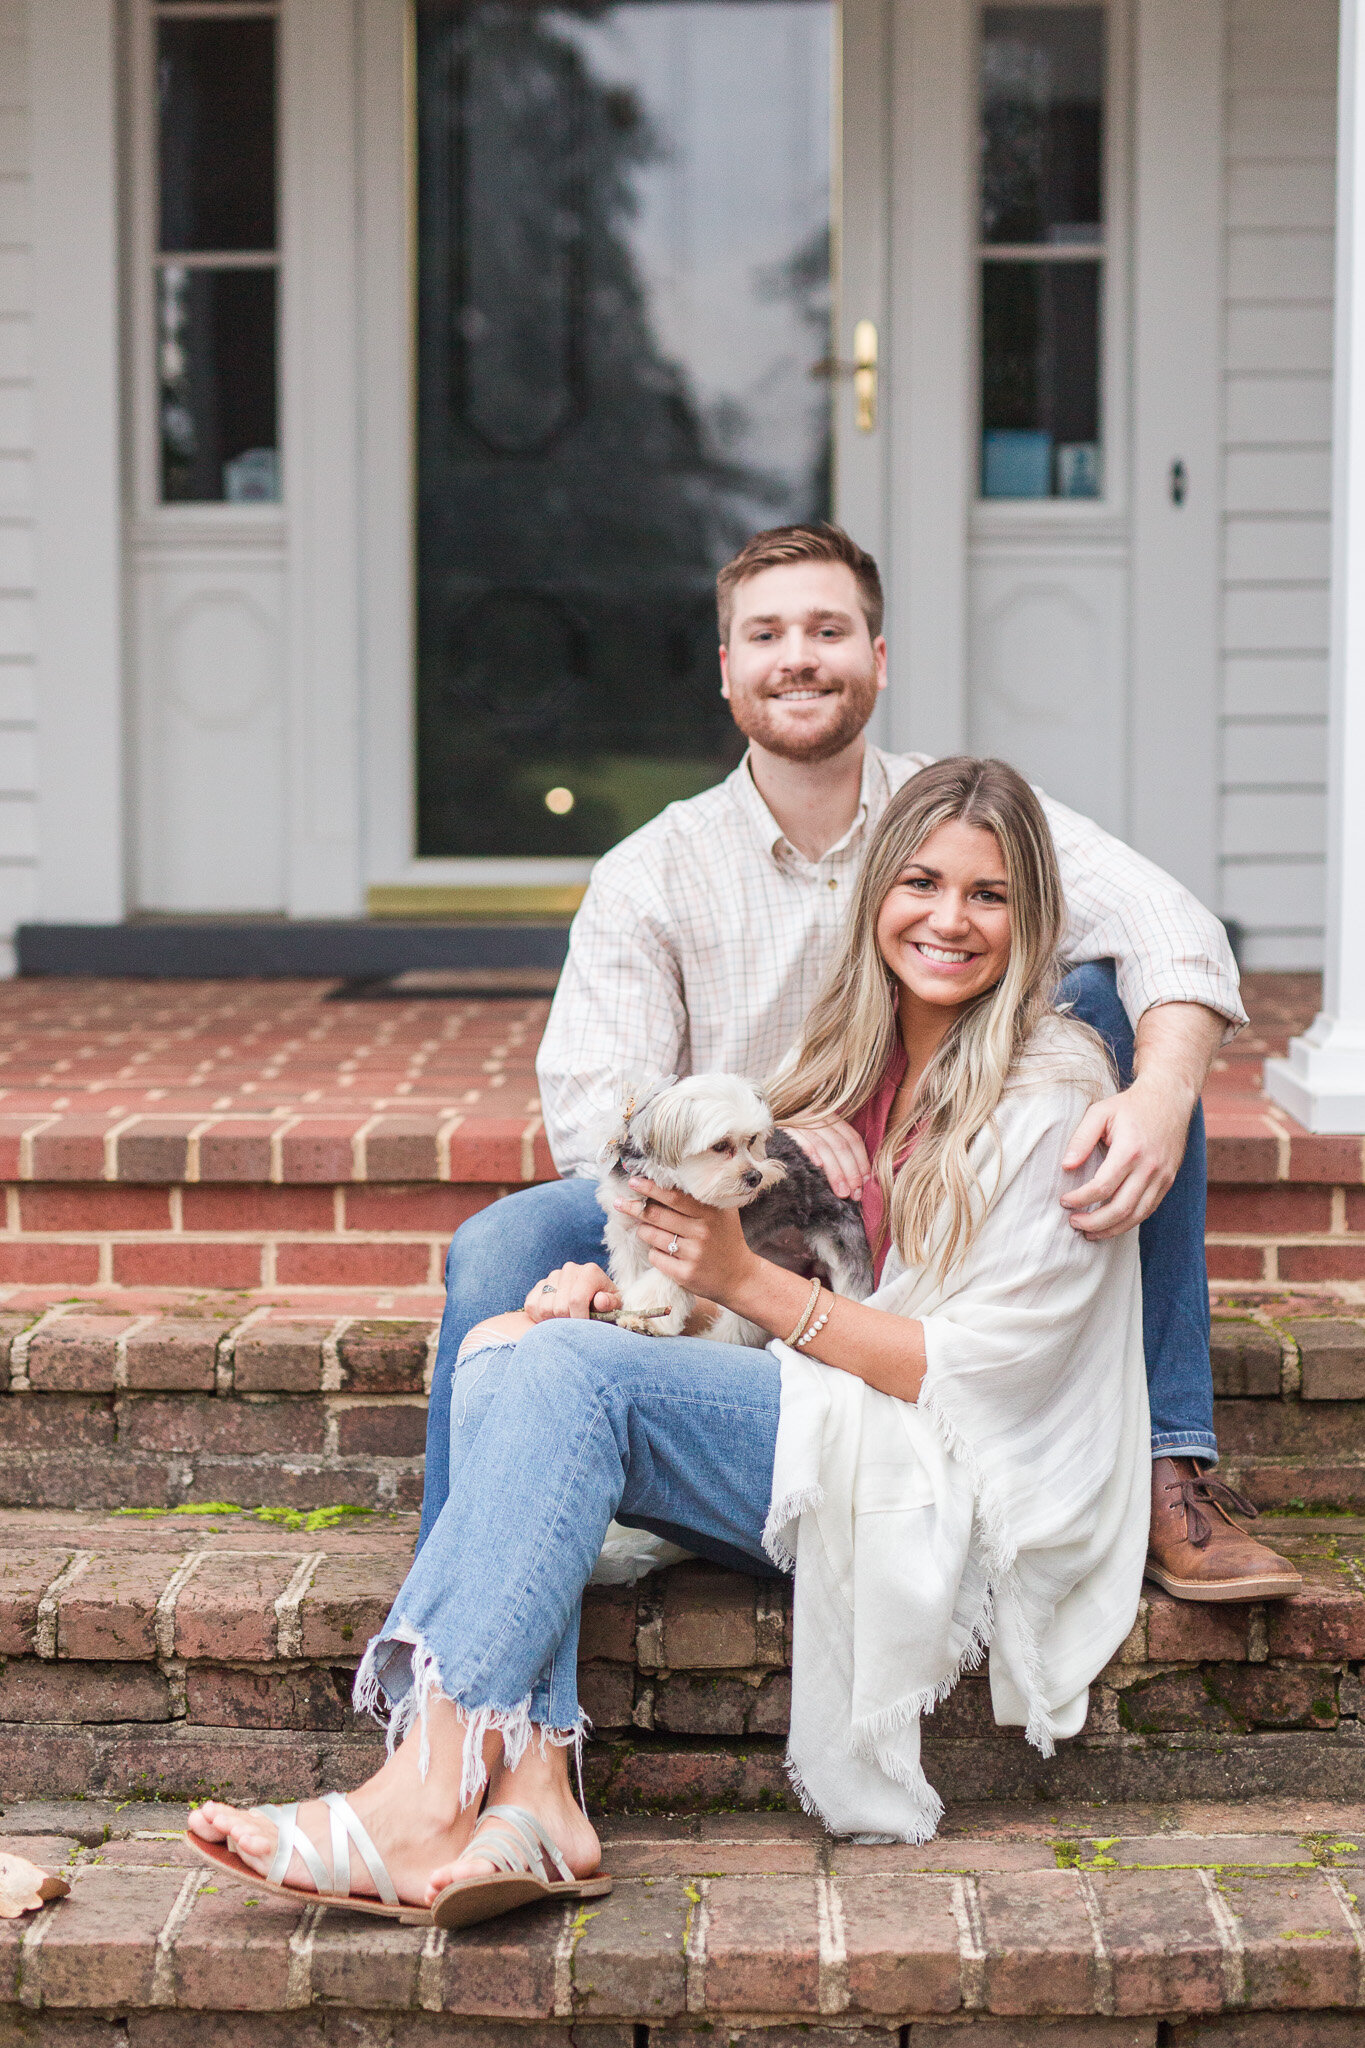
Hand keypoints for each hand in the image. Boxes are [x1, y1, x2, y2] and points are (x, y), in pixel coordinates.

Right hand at [523, 1262, 620, 1321]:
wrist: (593, 1297)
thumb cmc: (605, 1303)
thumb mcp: (614, 1304)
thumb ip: (609, 1303)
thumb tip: (600, 1300)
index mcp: (590, 1271)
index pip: (576, 1299)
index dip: (579, 1319)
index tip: (584, 1329)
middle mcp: (570, 1269)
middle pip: (560, 1307)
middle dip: (568, 1322)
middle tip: (576, 1327)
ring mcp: (552, 1276)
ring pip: (544, 1307)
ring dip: (554, 1321)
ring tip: (567, 1322)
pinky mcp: (538, 1285)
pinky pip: (531, 1305)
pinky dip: (540, 1317)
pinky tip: (554, 1318)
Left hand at [615, 1177, 761, 1305]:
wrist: (739, 1277)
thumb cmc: (726, 1238)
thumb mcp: (722, 1213)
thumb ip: (702, 1195)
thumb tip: (669, 1177)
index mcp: (710, 1212)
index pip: (673, 1196)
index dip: (650, 1188)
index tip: (633, 1181)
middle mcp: (702, 1232)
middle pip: (657, 1215)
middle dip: (634, 1208)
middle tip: (620, 1202)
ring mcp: (693, 1254)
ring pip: (652, 1236)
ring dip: (643, 1230)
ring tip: (645, 1228)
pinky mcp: (685, 1274)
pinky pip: (655, 1257)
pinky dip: (653, 1252)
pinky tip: (663, 1250)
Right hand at [781, 1118, 870, 1199]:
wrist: (761, 1131)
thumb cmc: (793, 1143)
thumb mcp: (819, 1141)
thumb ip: (835, 1152)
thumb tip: (858, 1179)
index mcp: (830, 1118)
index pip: (852, 1139)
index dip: (861, 1161)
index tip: (865, 1183)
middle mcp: (818, 1117)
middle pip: (841, 1144)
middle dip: (851, 1171)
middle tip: (854, 1193)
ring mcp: (801, 1121)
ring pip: (825, 1146)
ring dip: (836, 1171)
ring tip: (841, 1192)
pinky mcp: (785, 1127)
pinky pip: (802, 1140)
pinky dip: (812, 1154)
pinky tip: (818, 1168)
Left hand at [1060, 1075, 1194, 1238]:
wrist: (1169, 1099)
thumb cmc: (1130, 1106)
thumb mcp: (1100, 1112)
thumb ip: (1081, 1139)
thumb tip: (1066, 1166)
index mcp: (1130, 1150)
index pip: (1102, 1187)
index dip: (1080, 1199)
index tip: (1064, 1201)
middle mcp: (1150, 1167)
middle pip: (1120, 1209)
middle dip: (1094, 1222)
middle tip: (1073, 1223)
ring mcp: (1162, 1177)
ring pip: (1137, 1216)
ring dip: (1111, 1229)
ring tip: (1089, 1232)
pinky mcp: (1168, 1181)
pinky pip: (1148, 1210)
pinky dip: (1129, 1222)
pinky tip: (1111, 1224)